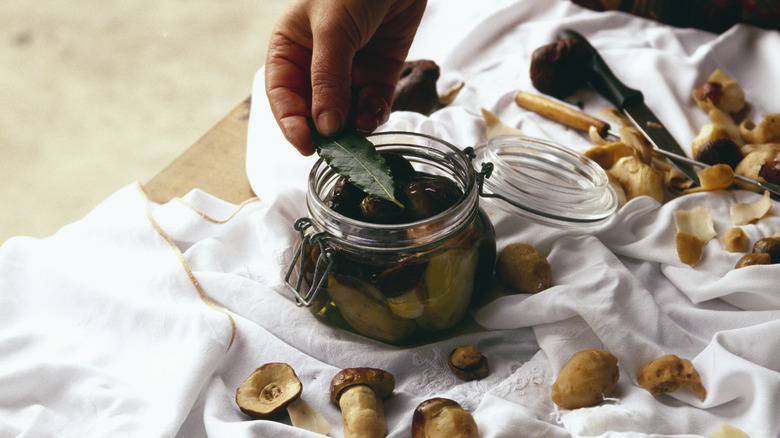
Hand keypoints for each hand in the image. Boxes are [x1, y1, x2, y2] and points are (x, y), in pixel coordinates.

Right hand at [265, 0, 426, 154]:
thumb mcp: (333, 30)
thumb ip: (327, 79)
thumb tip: (324, 125)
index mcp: (290, 46)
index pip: (282, 94)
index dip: (290, 122)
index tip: (306, 144)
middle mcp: (317, 62)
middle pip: (314, 109)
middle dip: (325, 129)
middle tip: (337, 147)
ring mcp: (349, 68)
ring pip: (346, 111)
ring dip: (353, 125)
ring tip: (361, 127)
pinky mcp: (379, 71)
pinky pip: (373, 103)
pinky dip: (375, 113)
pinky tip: (375, 113)